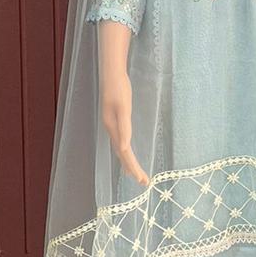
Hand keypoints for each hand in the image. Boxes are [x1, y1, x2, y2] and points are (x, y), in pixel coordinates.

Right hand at [100, 66, 150, 186]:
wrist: (112, 74)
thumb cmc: (119, 88)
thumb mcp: (123, 107)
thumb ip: (124, 127)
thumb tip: (124, 147)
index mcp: (113, 128)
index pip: (125, 154)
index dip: (133, 167)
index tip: (143, 180)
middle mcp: (111, 129)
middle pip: (122, 154)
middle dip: (132, 169)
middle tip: (144, 183)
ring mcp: (112, 124)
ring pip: (120, 149)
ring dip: (128, 162)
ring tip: (134, 175)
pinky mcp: (115, 118)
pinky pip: (120, 140)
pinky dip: (124, 150)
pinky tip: (126, 151)